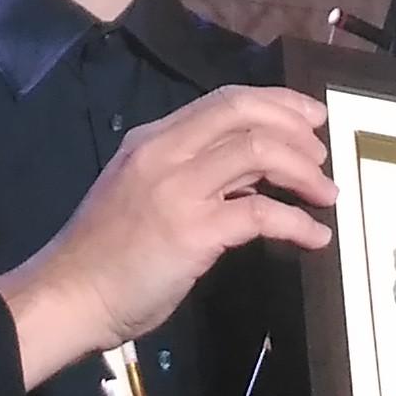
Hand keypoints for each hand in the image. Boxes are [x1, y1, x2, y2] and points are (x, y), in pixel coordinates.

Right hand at [0, 85, 333, 384]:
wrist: (69, 295)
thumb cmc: (104, 254)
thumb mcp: (142, 193)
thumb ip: (191, 177)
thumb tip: (249, 178)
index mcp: (152, 139)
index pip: (224, 100)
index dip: (276, 103)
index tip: (309, 119)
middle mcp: (165, 152)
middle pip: (244, 113)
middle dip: (296, 126)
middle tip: (323, 153)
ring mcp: (178, 190)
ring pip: (259, 152)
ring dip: (305, 171)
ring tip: (326, 195)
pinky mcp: (193, 231)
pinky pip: (262, 213)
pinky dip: (298, 222)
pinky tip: (315, 237)